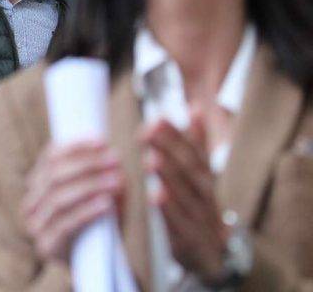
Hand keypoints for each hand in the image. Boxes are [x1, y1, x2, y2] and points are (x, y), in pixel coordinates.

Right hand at [21, 140, 122, 263]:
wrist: (97, 262)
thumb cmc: (98, 221)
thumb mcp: (98, 192)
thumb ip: (99, 173)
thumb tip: (109, 154)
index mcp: (37, 184)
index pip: (50, 157)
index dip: (75, 146)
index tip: (102, 141)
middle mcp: (30, 203)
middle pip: (54, 175)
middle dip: (87, 164)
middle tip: (115, 159)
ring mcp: (36, 226)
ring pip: (59, 197)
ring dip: (90, 185)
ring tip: (116, 181)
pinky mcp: (47, 246)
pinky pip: (65, 224)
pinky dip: (87, 211)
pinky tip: (107, 203)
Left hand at [142, 114, 226, 283]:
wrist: (215, 258)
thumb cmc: (198, 208)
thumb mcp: (197, 175)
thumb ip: (195, 143)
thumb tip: (197, 106)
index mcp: (205, 179)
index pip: (194, 152)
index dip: (177, 135)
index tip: (157, 119)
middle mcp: (207, 197)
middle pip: (192, 171)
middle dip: (171, 149)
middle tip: (149, 131)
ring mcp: (202, 221)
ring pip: (188, 197)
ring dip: (170, 177)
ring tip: (151, 159)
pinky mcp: (192, 243)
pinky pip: (182, 226)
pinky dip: (170, 211)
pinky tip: (155, 195)